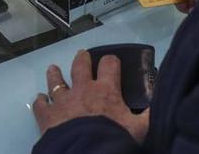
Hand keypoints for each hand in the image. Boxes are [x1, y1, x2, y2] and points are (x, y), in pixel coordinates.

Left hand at [32, 50, 149, 143]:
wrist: (86, 153)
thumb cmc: (114, 139)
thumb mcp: (139, 129)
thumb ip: (149, 116)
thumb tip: (160, 106)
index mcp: (106, 90)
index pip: (109, 65)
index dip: (111, 61)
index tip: (111, 62)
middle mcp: (82, 89)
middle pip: (80, 66)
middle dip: (81, 59)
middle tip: (81, 55)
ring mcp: (62, 100)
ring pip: (56, 81)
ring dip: (55, 74)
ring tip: (53, 68)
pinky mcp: (47, 115)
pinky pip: (40, 104)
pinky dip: (39, 101)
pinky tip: (38, 99)